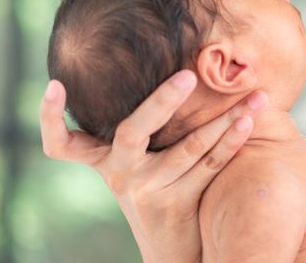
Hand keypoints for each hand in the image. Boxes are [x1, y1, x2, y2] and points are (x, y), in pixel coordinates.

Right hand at [39, 70, 266, 262]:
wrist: (172, 248)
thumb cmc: (155, 186)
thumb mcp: (134, 161)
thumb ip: (140, 125)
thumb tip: (164, 60)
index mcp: (103, 159)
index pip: (61, 144)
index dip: (50, 118)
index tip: (54, 85)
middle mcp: (121, 173)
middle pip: (133, 132)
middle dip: (161, 102)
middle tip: (189, 76)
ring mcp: (149, 190)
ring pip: (190, 147)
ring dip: (225, 118)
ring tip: (254, 95)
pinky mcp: (179, 203)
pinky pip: (210, 164)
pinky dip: (231, 140)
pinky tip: (248, 120)